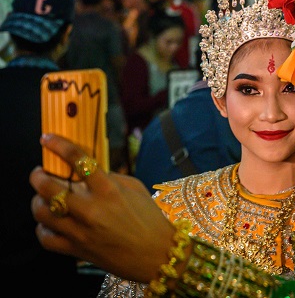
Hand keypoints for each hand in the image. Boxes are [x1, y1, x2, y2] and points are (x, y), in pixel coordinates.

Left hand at [30, 134, 175, 282]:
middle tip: (39, 172)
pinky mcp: (77, 251)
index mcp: (109, 191)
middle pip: (49, 188)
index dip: (59, 146)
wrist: (157, 254)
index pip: (78, 161)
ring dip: (37, 201)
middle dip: (38, 176)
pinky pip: (46, 238)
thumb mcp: (136, 189)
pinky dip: (43, 228)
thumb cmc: (150, 219)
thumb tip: (87, 170)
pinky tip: (49, 222)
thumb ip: (110, 177)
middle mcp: (92, 210)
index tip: (47, 139)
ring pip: (42, 212)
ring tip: (42, 197)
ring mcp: (82, 232)